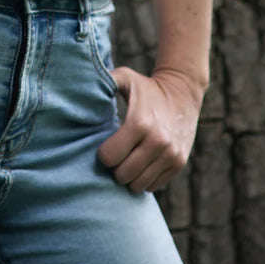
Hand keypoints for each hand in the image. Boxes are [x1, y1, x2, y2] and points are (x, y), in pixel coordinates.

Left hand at [97, 66, 205, 193]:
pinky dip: (144, 179)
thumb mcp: (125, 77)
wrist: (183, 93)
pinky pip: (154, 186)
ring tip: (127, 161)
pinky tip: (141, 164)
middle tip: (115, 156)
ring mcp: (170, 155)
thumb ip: (105, 81)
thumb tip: (80, 86)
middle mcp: (158, 142)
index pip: (110, 156)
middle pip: (123, 175)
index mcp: (140, 123)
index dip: (103, 154)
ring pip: (138, 185)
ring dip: (129, 177)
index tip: (105, 146)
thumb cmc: (146, 87)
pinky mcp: (178, 163)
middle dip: (114, 168)